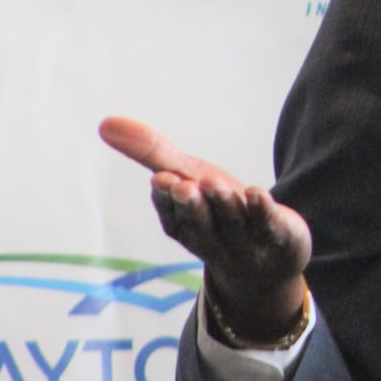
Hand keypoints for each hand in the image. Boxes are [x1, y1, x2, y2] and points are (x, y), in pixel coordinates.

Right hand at [99, 115, 311, 339]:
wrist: (270, 256)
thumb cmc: (220, 209)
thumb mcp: (188, 177)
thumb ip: (152, 152)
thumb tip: (103, 123)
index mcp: (185, 227)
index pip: (172, 216)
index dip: (168, 199)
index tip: (162, 179)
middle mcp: (212, 239)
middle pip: (200, 222)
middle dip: (191, 205)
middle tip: (183, 185)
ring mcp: (245, 242)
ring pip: (232, 223)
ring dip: (223, 204)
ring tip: (214, 183)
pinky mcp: (276, 236)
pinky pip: (268, 225)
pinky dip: (261, 209)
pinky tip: (255, 193)